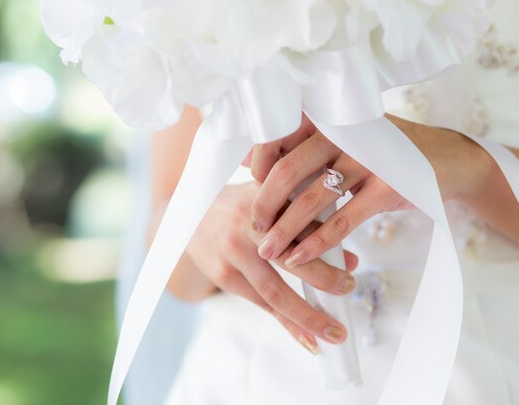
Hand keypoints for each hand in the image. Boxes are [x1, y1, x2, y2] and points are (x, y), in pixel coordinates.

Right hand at [170, 182, 359, 351]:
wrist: (185, 216)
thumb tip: (349, 258)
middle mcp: (248, 226)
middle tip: (349, 290)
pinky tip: (308, 340)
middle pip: (292, 257)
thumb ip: (306, 223)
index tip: (353, 267)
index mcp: (266, 200)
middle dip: (324, 279)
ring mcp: (234, 253)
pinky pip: (261, 304)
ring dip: (307, 315)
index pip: (303, 224)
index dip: (329, 245)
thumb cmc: (235, 206)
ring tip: (334, 332)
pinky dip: (287, 324)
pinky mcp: (223, 275)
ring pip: (276, 290)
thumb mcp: (267, 200)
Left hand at [246, 114, 490, 266]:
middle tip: (254, 229)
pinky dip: (316, 243)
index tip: (249, 191)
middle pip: (287, 170)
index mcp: (329, 117)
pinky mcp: (387, 188)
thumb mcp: (344, 139)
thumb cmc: (383, 152)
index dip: (257, 166)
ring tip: (268, 251)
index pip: (277, 136)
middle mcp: (344, 132)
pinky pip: (341, 221)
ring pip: (311, 199)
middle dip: (264, 205)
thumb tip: (248, 158)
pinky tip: (299, 259)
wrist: (448, 159)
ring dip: (284, 231)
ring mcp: (367, 159)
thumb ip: (302, 147)